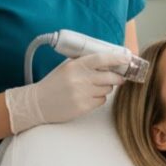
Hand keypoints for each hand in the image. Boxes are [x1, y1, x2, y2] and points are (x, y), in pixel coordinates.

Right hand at [4, 52, 128, 133]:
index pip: (101, 59)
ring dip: (106, 88)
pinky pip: (101, 101)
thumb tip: (109, 60)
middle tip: (119, 76)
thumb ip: (85, 62)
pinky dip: (99, 98)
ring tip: (94, 87)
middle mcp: (80, 79)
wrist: (38, 103)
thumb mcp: (67, 67)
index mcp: (75, 65)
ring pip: (107, 89)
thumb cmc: (54, 83)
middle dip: (117, 77)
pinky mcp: (83, 107)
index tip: (127, 59)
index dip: (117, 58)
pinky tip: (89, 96)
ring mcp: (81, 94)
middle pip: (110, 77)